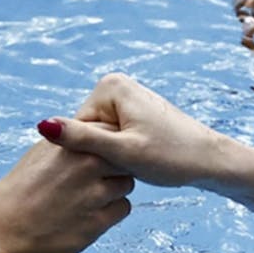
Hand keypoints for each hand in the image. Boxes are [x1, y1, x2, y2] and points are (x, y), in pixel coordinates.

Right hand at [0, 139, 134, 252]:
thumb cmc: (15, 195)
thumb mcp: (37, 155)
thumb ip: (66, 143)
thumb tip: (85, 133)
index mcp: (69, 144)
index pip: (108, 132)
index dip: (107, 144)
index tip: (99, 154)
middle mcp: (85, 165)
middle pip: (123, 157)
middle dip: (115, 166)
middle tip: (98, 178)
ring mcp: (93, 194)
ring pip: (126, 183)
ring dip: (114, 190)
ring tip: (90, 198)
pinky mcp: (97, 222)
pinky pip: (123, 208)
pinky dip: (112, 211)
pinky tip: (91, 214)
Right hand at [38, 73, 241, 187]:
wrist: (210, 160)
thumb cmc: (172, 156)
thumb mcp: (123, 152)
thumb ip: (82, 139)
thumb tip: (43, 126)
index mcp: (110, 86)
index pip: (75, 128)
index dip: (89, 154)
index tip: (114, 164)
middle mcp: (116, 86)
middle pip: (87, 131)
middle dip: (101, 154)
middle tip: (128, 166)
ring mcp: (126, 100)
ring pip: (100, 140)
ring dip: (111, 158)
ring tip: (136, 165)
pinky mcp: (134, 115)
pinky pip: (113, 140)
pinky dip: (122, 157)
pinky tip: (140, 165)